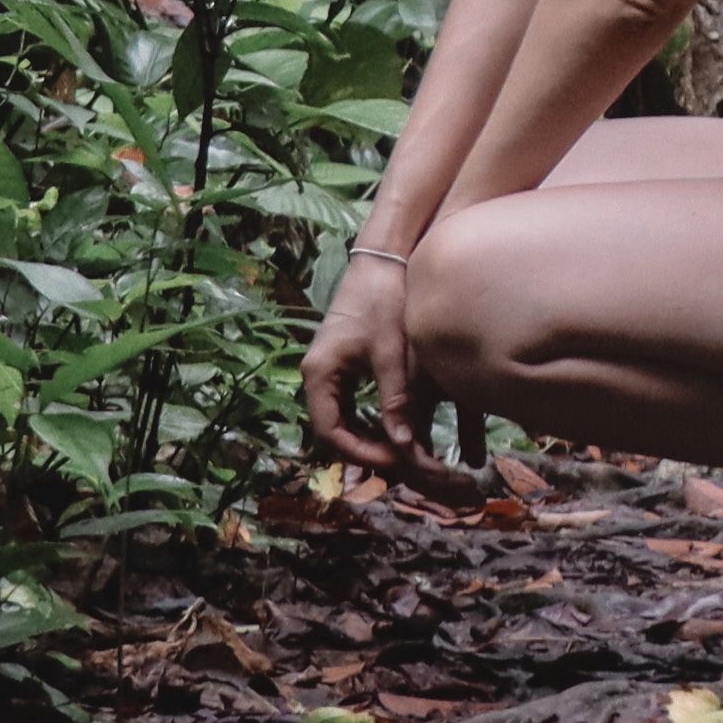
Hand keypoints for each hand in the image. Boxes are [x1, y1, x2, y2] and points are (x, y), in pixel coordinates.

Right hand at [304, 248, 473, 493]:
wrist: (384, 258)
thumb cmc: (384, 299)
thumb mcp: (390, 352)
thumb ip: (396, 399)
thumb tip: (404, 446)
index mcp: (320, 374)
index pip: (331, 432)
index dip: (361, 453)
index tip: (395, 460)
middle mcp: (318, 376)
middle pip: (334, 430)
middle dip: (366, 451)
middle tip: (402, 463)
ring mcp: (329, 371)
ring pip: (344, 420)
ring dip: (370, 438)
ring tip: (402, 454)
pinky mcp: (345, 365)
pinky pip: (352, 405)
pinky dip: (373, 420)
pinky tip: (399, 429)